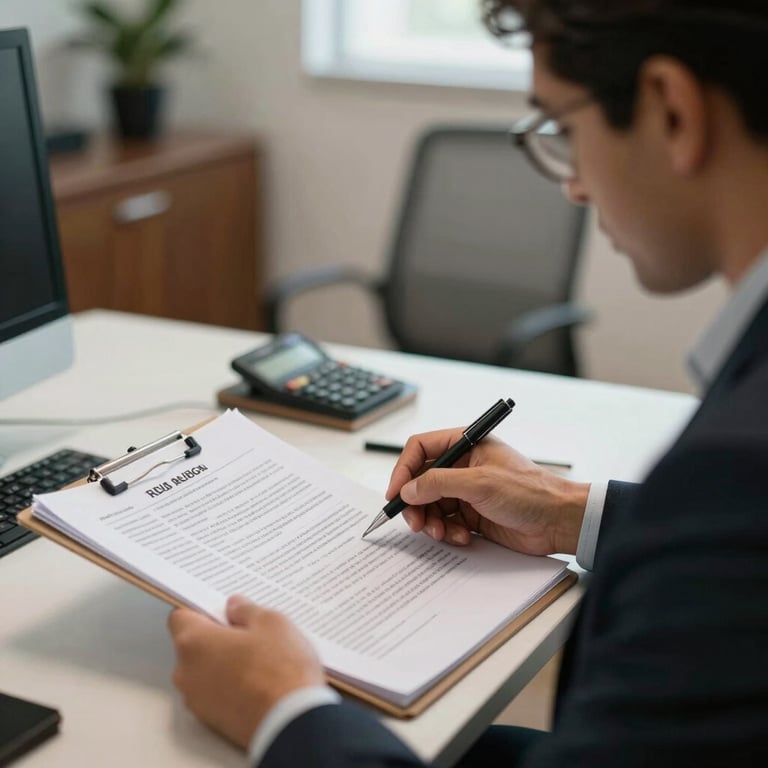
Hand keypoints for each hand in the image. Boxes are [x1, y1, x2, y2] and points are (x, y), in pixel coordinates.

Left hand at [168, 596, 324, 747]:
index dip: (202, 609)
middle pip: (193, 644)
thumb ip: (246, 610)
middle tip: (249, 633)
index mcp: (194, 642)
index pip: (181, 616)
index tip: (222, 608)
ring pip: (204, 670)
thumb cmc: (280, 670)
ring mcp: (197, 700)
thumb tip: (235, 608)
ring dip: (223, 662)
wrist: (290, 722)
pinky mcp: (212, 720)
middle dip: (217, 637)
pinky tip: (258, 681)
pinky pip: (215, 692)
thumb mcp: (272, 622)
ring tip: (259, 659)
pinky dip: (230, 684)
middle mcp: (187, 672)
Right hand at [386, 428, 589, 555]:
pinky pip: (445, 522)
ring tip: (442, 533)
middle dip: (415, 503)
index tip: (395, 493)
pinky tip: (461, 537)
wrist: (558, 521)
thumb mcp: (480, 483)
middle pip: (421, 481)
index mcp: (466, 445)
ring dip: (431, 521)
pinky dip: (447, 532)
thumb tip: (407, 490)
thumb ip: (439, 483)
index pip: (421, 449)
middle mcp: (463, 465)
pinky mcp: (472, 514)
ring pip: (430, 505)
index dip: (404, 469)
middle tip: (416, 522)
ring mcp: (466, 491)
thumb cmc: (530, 492)